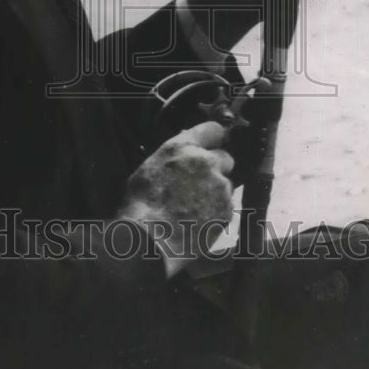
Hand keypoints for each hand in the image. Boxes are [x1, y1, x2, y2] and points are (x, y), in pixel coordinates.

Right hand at [118, 122, 233, 274]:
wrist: (150, 239)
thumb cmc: (142, 204)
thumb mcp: (150, 166)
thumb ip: (174, 155)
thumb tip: (184, 153)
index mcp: (184, 147)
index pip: (213, 129)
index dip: (213, 137)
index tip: (213, 143)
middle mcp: (206, 162)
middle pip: (225, 157)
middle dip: (216, 167)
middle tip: (199, 182)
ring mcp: (220, 187)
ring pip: (226, 184)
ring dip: (216, 191)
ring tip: (194, 206)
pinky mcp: (227, 211)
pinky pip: (226, 206)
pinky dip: (216, 211)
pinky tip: (199, 219)